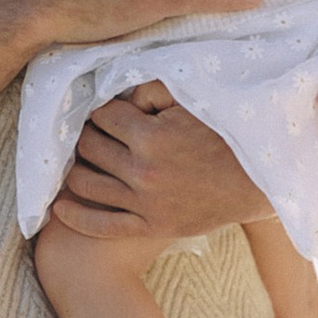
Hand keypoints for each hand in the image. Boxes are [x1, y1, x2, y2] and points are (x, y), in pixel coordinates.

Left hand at [46, 83, 273, 246]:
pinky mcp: (151, 227)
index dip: (100, 108)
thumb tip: (122, 92)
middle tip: (88, 130)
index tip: (105, 108)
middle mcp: (142, 172)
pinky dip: (75, 216)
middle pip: (89, 147)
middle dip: (85, 134)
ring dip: (74, 169)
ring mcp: (145, 204)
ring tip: (75, 160)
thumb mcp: (194, 102)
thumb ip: (154, 90)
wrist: (258, 183)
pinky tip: (59, 207)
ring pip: (86, 184)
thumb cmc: (226, 135)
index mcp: (151, 137)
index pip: (102, 115)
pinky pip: (102, 226)